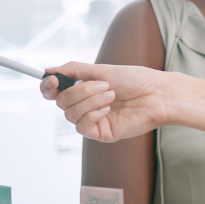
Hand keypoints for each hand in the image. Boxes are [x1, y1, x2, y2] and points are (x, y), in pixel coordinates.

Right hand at [40, 62, 204, 141]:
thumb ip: (74, 70)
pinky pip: (82, 126)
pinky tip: (109, 109)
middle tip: (105, 85)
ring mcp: (92, 120)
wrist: (157, 94)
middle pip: (61, 102)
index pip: (54, 92)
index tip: (53, 80)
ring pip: (69, 114)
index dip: (47, 87)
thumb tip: (49, 70)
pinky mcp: (100, 133)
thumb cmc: (135, 80)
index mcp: (84, 90)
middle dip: (81, 91)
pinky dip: (93, 114)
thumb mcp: (102, 70)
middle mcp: (85, 105)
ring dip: (90, 101)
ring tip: (112, 95)